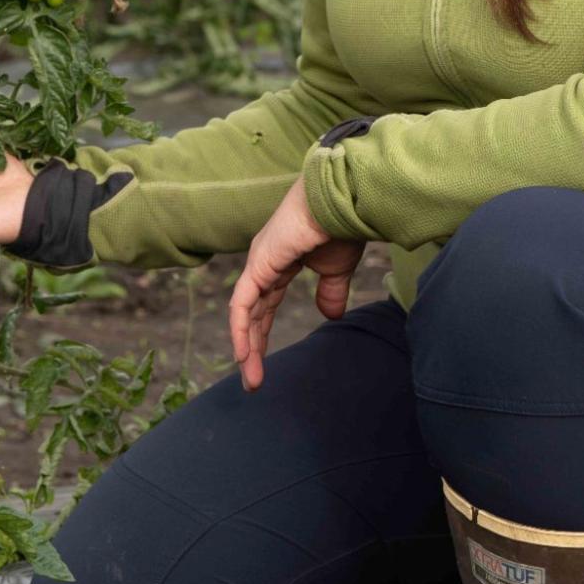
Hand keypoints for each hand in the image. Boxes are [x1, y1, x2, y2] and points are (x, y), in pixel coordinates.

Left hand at [229, 177, 364, 392]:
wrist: (342, 202)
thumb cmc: (341, 226)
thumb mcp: (337, 268)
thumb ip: (330, 291)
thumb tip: (330, 315)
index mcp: (280, 260)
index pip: (265, 303)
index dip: (263, 333)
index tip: (264, 363)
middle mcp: (264, 262)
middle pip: (254, 313)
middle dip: (253, 347)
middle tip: (253, 381)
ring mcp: (259, 262)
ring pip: (245, 313)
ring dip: (247, 346)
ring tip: (251, 378)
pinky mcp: (259, 265)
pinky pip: (243, 304)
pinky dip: (242, 330)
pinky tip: (243, 354)